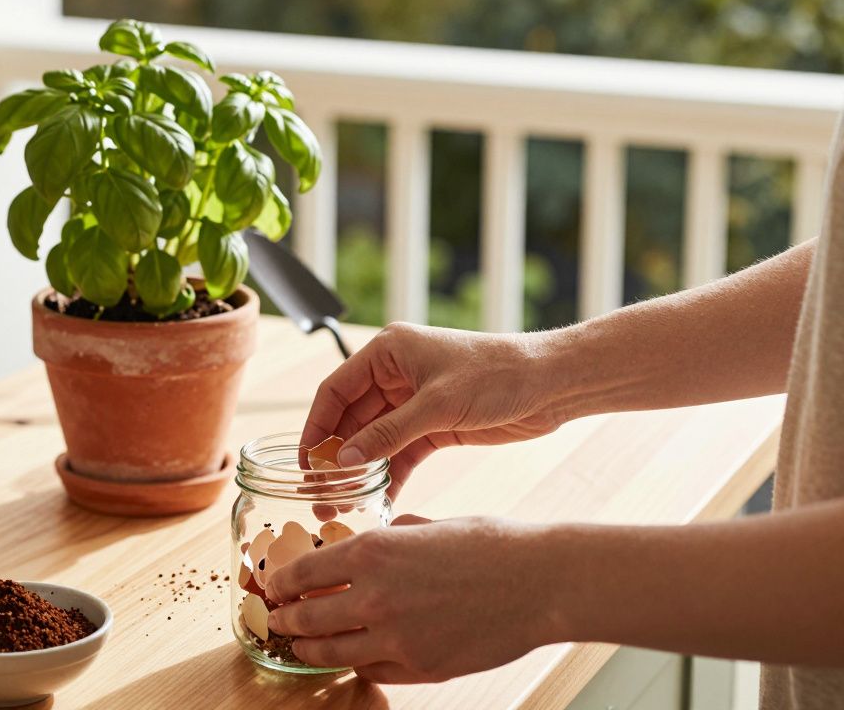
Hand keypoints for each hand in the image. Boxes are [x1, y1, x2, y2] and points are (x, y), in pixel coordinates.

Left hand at [265, 514, 565, 683]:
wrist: (541, 582)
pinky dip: (356, 663)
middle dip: (285, 619)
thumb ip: (389, 537)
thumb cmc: (490, 544)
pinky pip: (371, 670)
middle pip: (307, 617)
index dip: (280, 582)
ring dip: (309, 648)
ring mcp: (396, 638)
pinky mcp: (420, 667)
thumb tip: (370, 544)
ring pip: (331, 651)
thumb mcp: (426, 524)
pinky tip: (352, 657)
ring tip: (300, 644)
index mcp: (372, 552)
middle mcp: (374, 598)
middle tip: (277, 620)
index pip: (303, 573)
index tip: (272, 585)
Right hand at [304, 323, 562, 498]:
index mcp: (388, 352)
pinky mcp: (434, 426)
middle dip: (337, 456)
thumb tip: (343, 460)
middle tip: (323, 493)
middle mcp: (395, 374)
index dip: (316, 426)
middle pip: (351, 419)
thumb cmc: (497, 375)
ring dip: (361, 470)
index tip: (304, 461)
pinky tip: (380, 499)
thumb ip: (387, 434)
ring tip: (345, 503)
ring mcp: (414, 402)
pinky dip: (390, 474)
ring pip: (374, 440)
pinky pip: (401, 452)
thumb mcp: (436, 405)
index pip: (335, 390)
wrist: (552, 384)